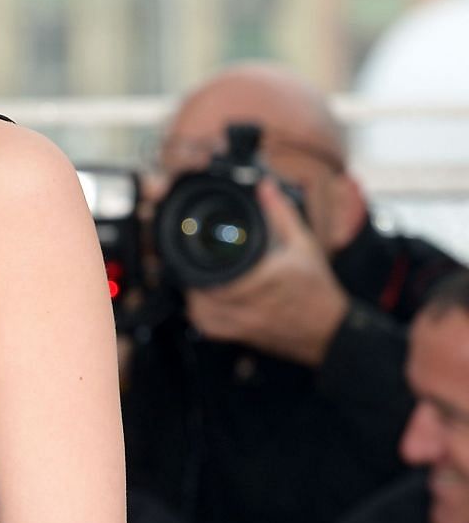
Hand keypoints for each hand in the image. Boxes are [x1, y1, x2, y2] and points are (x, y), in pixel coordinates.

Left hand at [183, 177, 347, 366]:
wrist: (332, 329)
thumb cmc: (317, 287)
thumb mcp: (303, 244)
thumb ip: (281, 214)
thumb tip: (265, 186)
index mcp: (265, 280)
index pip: (218, 276)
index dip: (198, 264)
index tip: (193, 250)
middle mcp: (252, 305)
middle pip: (202, 294)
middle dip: (192, 277)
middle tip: (190, 262)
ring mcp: (246, 324)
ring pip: (201, 314)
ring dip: (193, 296)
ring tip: (195, 279)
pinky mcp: (243, 336)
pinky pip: (210, 329)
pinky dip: (201, 316)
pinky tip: (203, 301)